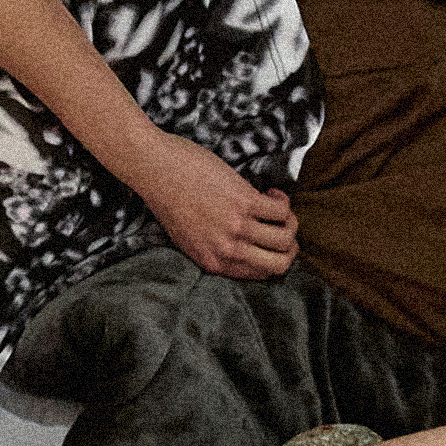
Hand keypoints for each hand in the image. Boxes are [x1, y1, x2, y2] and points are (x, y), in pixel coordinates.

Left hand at [131, 130, 298, 279]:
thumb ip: (214, 248)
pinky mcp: (244, 202)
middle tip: (284, 226)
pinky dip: (282, 201)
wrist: (155, 170)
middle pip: (279, 264)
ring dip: (290, 220)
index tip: (266, 237)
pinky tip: (271, 191)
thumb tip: (243, 245)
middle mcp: (226, 251)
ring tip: (276, 205)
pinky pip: (280, 211)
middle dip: (289, 247)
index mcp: (213, 263)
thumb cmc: (169, 198)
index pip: (259, 275)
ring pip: (285, 238)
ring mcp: (236, 227)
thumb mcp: (187, 238)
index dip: (270, 257)